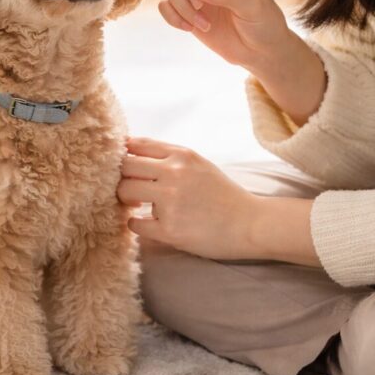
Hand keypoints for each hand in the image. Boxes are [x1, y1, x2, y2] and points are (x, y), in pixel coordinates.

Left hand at [117, 136, 258, 260]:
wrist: (250, 224)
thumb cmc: (223, 195)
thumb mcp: (199, 164)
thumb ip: (170, 157)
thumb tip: (132, 151)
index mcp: (182, 155)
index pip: (136, 145)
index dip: (124, 156)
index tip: (127, 168)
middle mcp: (174, 174)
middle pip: (125, 167)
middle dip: (123, 178)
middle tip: (131, 190)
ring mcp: (170, 202)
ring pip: (125, 192)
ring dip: (127, 200)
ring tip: (139, 206)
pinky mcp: (169, 230)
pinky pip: (134, 223)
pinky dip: (137, 224)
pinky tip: (149, 224)